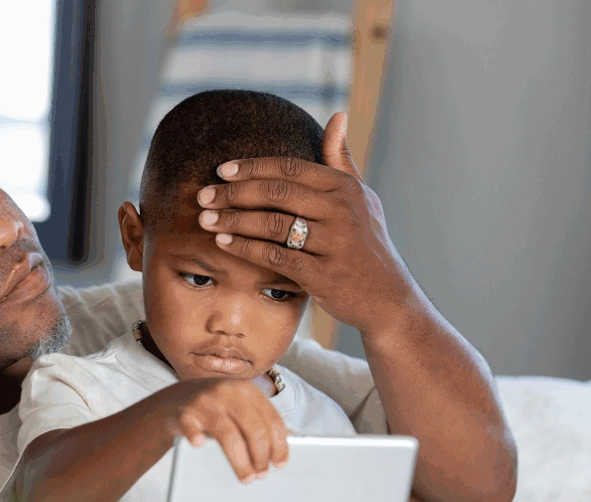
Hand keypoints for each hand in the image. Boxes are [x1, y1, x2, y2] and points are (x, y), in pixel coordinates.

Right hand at [158, 378, 288, 481]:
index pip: (271, 419)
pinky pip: (191, 427)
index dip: (279, 445)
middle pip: (253, 429)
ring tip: (246, 478)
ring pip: (228, 435)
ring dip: (240, 461)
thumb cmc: (213, 408)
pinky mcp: (184, 412)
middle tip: (261, 474)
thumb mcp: (237, 406)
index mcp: (246, 390)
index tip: (279, 464)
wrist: (174, 400)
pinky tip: (199, 445)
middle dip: (261, 456)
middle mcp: (227, 392)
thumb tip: (279, 451)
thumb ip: (257, 421)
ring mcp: (205, 401)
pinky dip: (195, 436)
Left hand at [195, 112, 419, 336]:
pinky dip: (245, 248)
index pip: (289, 168)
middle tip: (203, 195)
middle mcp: (341, 211)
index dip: (252, 167)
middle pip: (276, 192)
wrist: (387, 298)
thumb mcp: (361, 198)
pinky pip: (274, 256)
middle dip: (233, 193)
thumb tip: (337, 115)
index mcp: (345, 188)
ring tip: (205, 219)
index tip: (222, 171)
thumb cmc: (366, 244)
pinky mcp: (322, 275)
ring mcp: (333, 243)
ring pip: (272, 224)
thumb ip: (341, 159)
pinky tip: (223, 242)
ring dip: (233, 220)